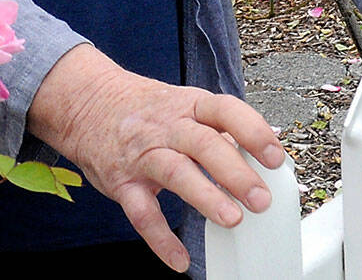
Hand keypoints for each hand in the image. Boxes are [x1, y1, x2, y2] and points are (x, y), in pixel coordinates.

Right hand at [26, 44, 284, 271]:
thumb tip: (265, 153)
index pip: (225, 110)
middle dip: (235, 172)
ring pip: (175, 172)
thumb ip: (219, 129)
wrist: (86, 103)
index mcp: (189, 105)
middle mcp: (168, 127)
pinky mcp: (123, 182)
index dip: (252, 131)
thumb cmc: (145, 109)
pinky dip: (161, 239)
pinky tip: (179, 259)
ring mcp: (143, 154)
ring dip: (205, 197)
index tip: (275, 156)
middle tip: (260, 199)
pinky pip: (142, 213)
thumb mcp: (183, 104)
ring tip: (231, 220)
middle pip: (204, 144)